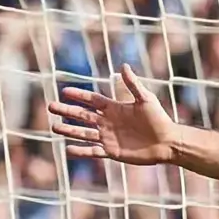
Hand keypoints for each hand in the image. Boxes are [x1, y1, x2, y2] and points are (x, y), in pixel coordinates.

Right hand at [47, 66, 177, 165]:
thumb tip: (124, 66)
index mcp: (114, 108)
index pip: (92, 100)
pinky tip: (68, 149)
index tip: (64, 91)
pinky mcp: (112, 152)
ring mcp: (108, 137)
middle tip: (51, 107)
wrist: (167, 142)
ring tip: (54, 127)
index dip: (79, 95)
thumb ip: (133, 85)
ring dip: (69, 130)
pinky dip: (81, 151)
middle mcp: (108, 122)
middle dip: (67, 111)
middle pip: (82, 116)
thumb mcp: (146, 99)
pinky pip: (93, 151)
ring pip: (84, 133)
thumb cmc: (159, 119)